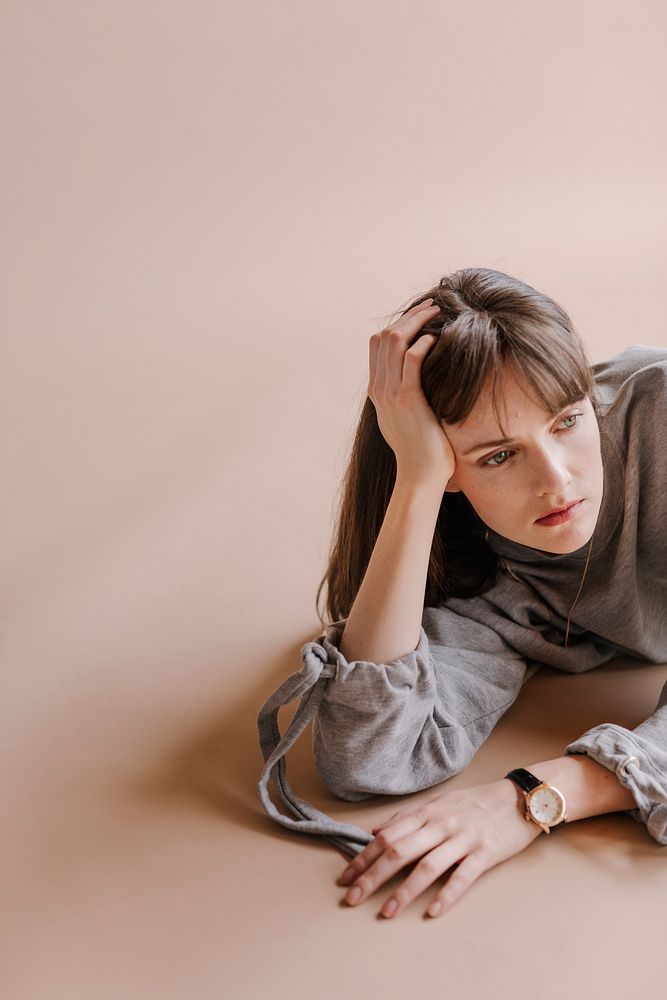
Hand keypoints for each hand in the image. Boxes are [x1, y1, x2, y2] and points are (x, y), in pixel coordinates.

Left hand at [337, 779, 542, 918]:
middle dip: (372, 876)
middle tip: (352, 899)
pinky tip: (432, 911)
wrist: (520, 798)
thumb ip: (408, 817)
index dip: (364, 857)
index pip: (387, 836)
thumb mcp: (439, 803)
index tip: (345, 878)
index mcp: (427, 812)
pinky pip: (463, 876)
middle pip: (399, 851)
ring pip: (427, 866)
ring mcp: (463, 838)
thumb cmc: (476, 803)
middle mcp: (441, 824)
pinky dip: (446, 894)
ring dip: (403, 891)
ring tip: (385, 912)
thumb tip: (375, 831)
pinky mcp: (485, 853)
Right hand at [368, 297, 455, 490]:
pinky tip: (437, 339)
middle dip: (409, 315)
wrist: (420, 474)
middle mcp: (379, 388)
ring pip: (395, 340)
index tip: (419, 316)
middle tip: (431, 306)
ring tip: (436, 313)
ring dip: (417, 321)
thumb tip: (416, 385)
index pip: (377, 344)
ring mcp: (390, 393)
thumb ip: (404, 398)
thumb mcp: (405, 419)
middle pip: (384, 335)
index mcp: (377, 390)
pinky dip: (423, 343)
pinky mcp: (408, 399)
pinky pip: (411, 359)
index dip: (397, 323)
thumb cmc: (421, 451)